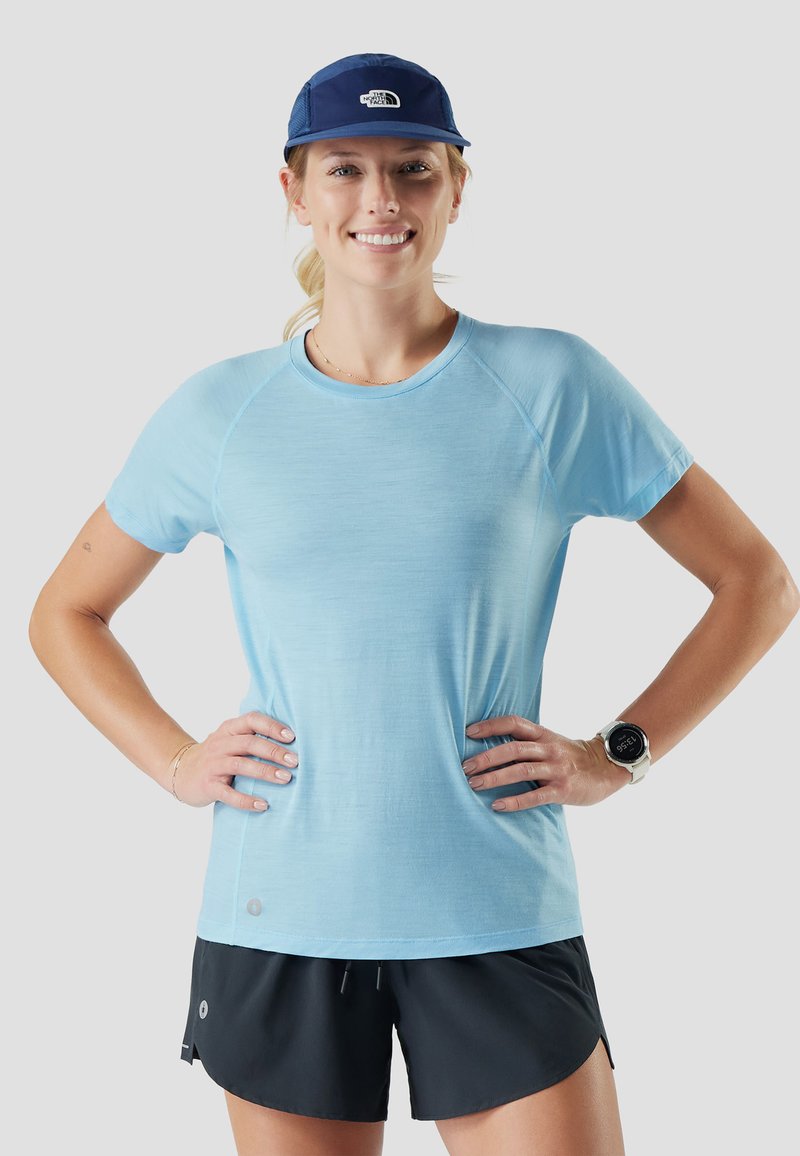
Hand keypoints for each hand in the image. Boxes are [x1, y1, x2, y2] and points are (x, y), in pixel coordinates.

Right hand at [171, 711, 297, 809]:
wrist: (180, 772)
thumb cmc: (216, 756)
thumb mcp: (230, 740)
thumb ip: (253, 737)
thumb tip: (291, 743)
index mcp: (228, 729)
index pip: (252, 720)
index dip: (272, 727)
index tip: (292, 737)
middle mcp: (220, 744)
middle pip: (249, 743)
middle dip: (274, 751)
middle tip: (296, 761)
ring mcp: (212, 765)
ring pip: (241, 765)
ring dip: (265, 771)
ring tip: (286, 778)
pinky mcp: (207, 786)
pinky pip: (228, 793)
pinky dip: (246, 800)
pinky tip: (263, 805)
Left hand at [462, 715, 631, 809]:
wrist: (606, 768)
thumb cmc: (571, 757)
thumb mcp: (551, 743)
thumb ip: (527, 744)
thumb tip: (491, 749)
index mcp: (543, 735)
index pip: (514, 723)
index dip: (491, 725)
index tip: (469, 732)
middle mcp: (548, 749)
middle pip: (513, 748)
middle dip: (486, 757)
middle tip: (465, 767)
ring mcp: (556, 769)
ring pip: (521, 770)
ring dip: (495, 777)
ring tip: (474, 784)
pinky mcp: (563, 790)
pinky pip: (535, 796)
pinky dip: (515, 801)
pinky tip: (497, 806)